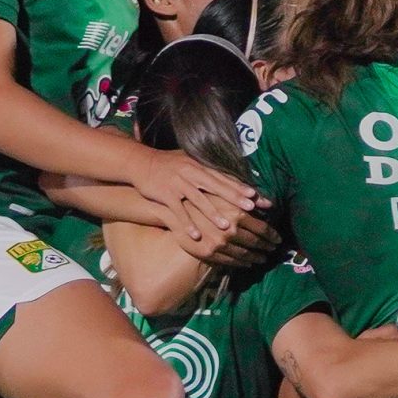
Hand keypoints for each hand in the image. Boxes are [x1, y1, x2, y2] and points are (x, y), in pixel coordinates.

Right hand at [137, 147, 262, 241]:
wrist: (140, 163)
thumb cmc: (169, 164)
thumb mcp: (190, 162)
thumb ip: (208, 170)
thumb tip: (230, 179)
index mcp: (200, 166)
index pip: (224, 177)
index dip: (240, 187)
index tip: (256, 196)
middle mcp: (191, 174)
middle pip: (217, 187)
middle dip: (234, 198)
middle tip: (251, 208)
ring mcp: (178, 184)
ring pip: (199, 200)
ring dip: (213, 213)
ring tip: (226, 226)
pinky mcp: (165, 194)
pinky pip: (178, 211)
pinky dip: (187, 223)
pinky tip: (196, 236)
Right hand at [175, 204, 279, 268]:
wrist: (173, 209)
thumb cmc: (200, 197)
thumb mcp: (224, 194)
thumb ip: (247, 200)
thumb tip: (269, 204)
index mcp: (236, 214)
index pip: (262, 229)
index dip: (272, 235)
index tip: (278, 240)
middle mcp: (230, 231)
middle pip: (254, 242)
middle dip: (266, 247)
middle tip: (273, 250)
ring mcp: (218, 244)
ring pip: (243, 254)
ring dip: (255, 258)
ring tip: (262, 259)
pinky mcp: (208, 253)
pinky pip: (229, 261)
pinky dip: (240, 264)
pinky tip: (246, 264)